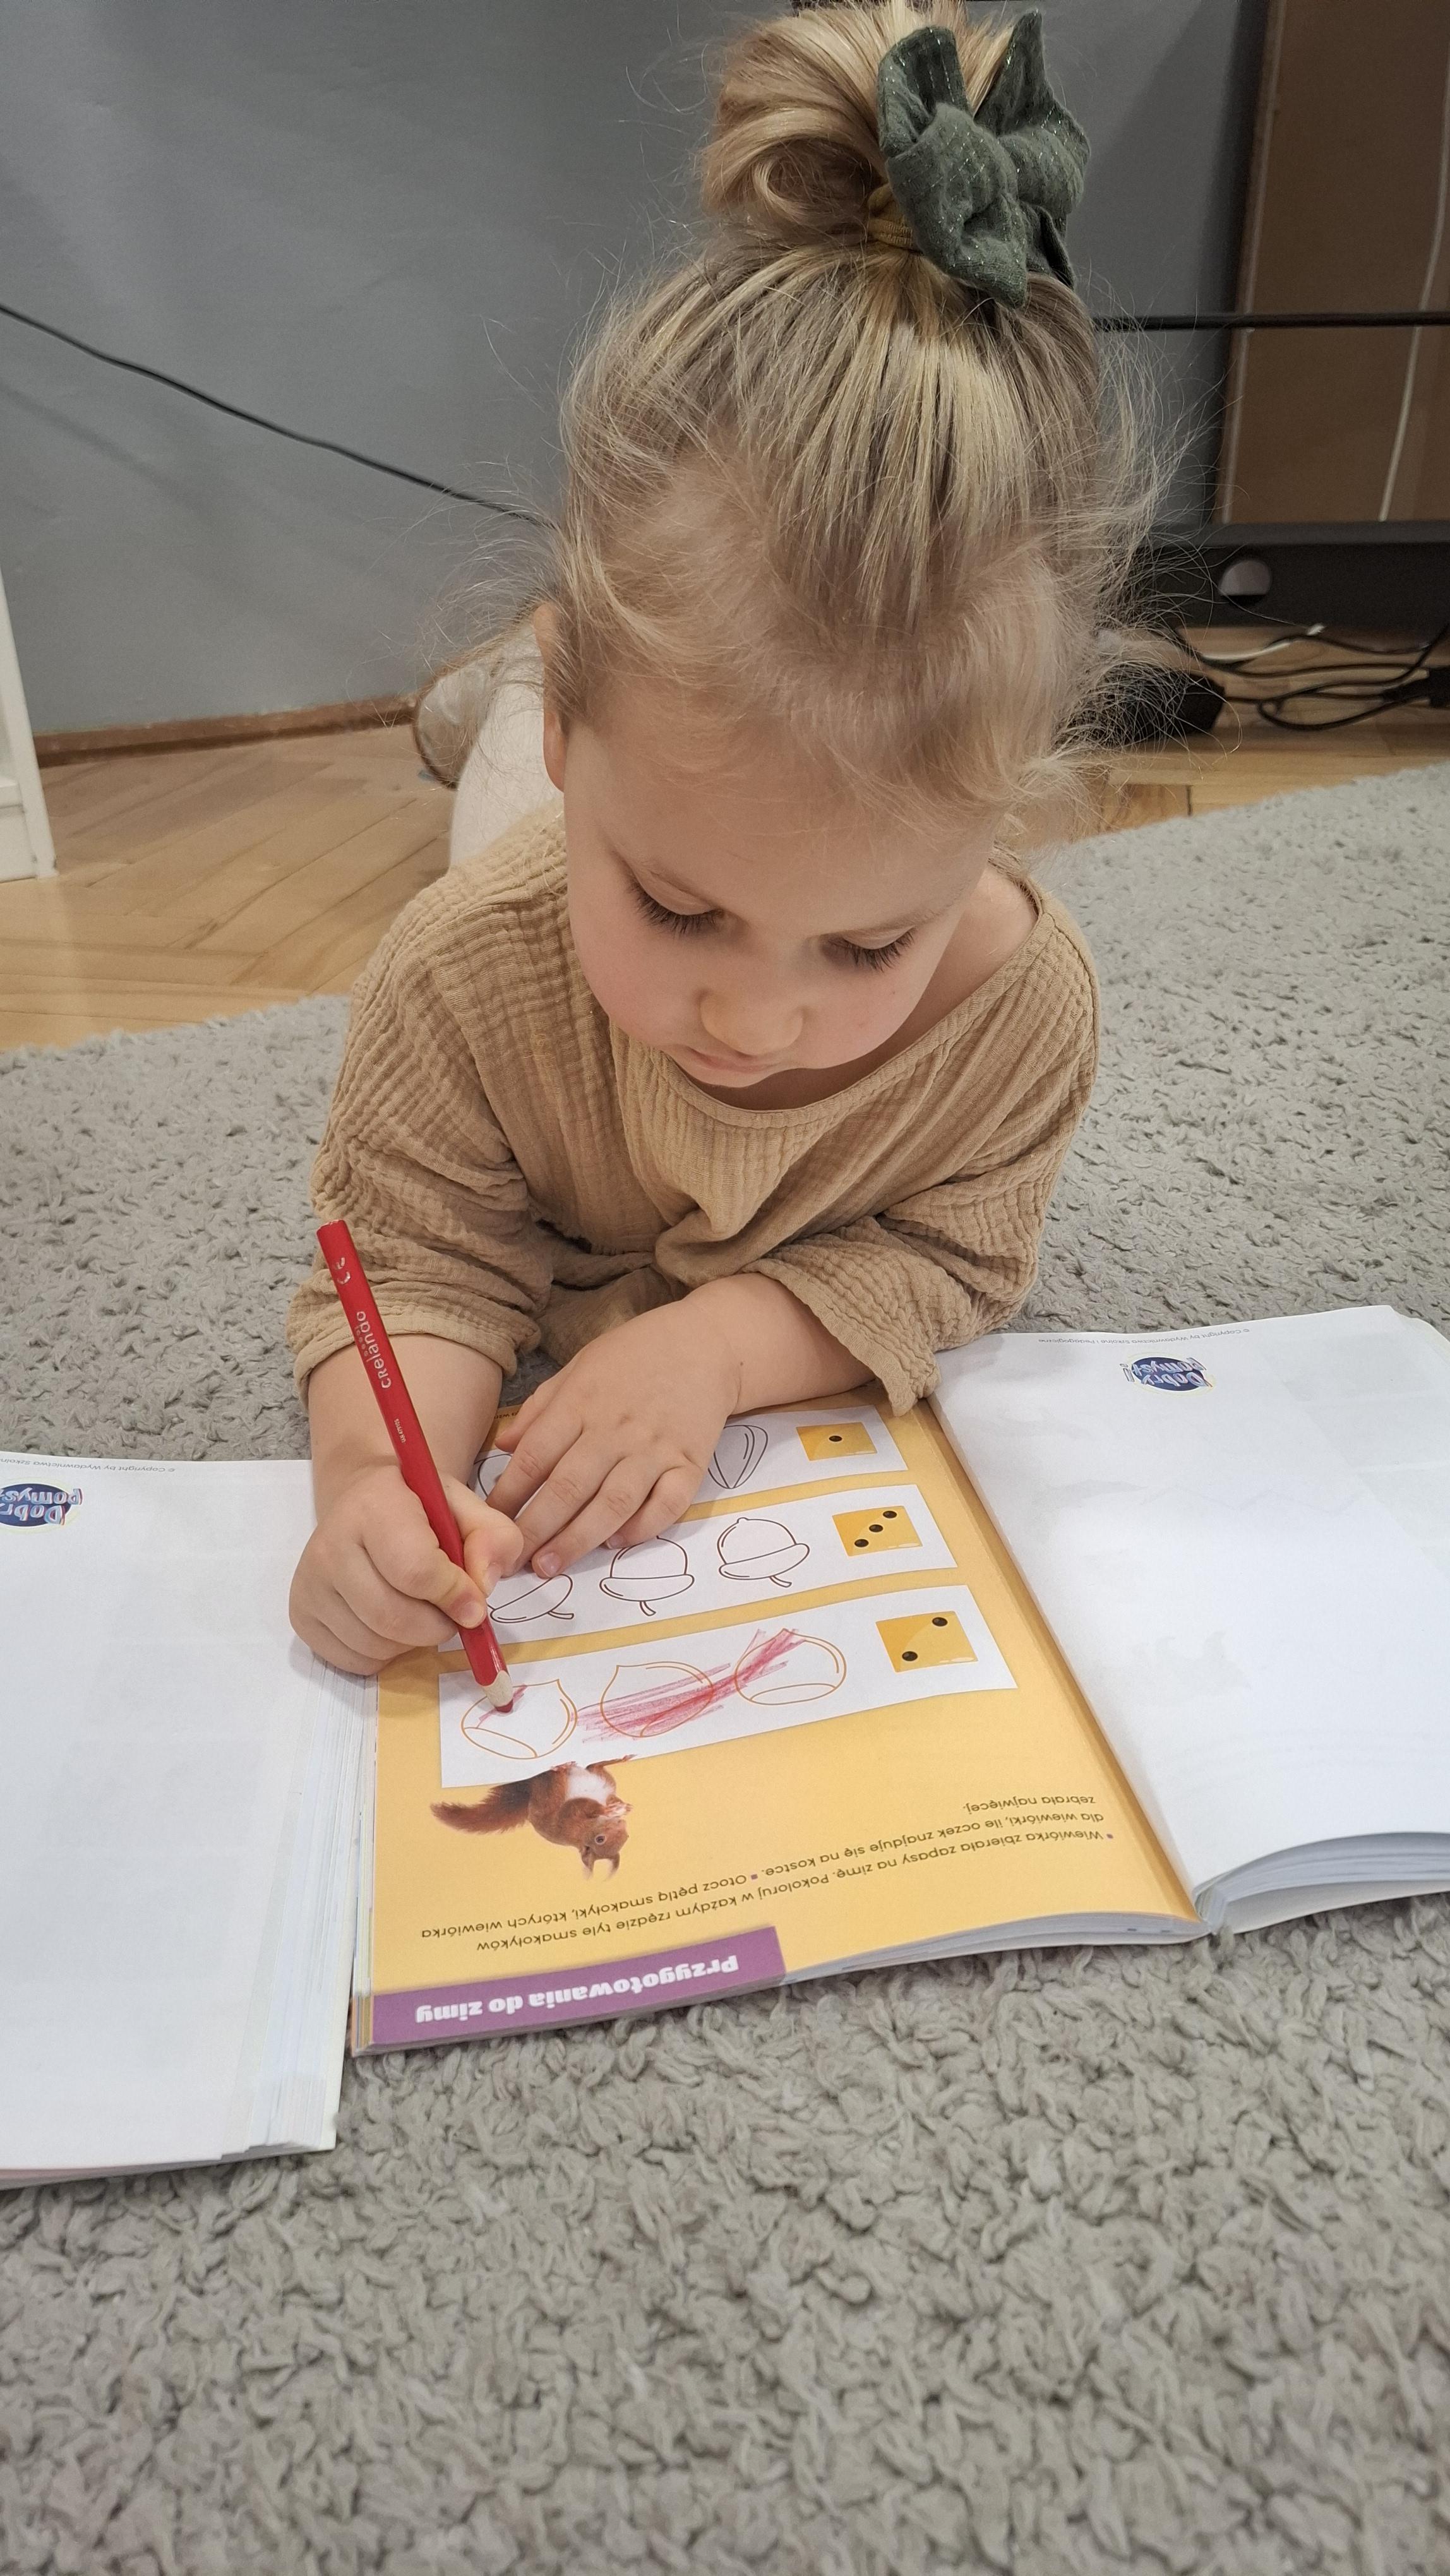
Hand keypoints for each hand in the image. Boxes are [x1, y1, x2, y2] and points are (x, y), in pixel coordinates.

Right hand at [290, 1459, 525, 1675]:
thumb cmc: (421, 1509)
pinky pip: (354, 1661)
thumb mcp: (468, 1508)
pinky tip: (393, 1623)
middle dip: (438, 1627)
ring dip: (414, 1642)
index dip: (453, 1595)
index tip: (475, 1604)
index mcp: (374, 1506)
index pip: (414, 1569)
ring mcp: (309, 1583)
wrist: (366, 1504)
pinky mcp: (301, 1615)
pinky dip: (386, 1654)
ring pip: (374, 1644)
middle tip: (452, 1615)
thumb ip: (494, 1540)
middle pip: (392, 1617)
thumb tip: (481, 1590)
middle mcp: (330, 1543)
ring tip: (422, 1612)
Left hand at [486, 1303, 741, 1573]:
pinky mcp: (690, 1463)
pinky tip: (616, 1543)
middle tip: (511, 1560)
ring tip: (550, 1566)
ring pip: (613, 1503)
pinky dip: (642, 1528)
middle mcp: (615, 1429)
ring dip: (578, 1539)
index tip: (489, 1522)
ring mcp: (655, 1448)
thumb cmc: (635, 1355)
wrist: (705, 1343)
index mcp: (580, 1403)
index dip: (508, 1494)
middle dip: (535, 1528)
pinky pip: (667, 1505)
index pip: (534, 1457)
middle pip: (568, 1487)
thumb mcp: (579, 1367)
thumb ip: (541, 1409)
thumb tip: (502, 1446)